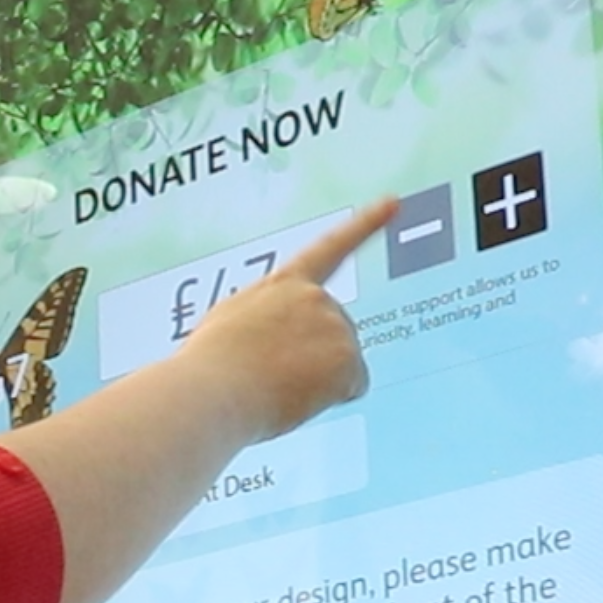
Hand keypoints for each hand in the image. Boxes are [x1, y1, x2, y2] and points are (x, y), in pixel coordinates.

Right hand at [184, 198, 396, 442]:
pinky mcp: (348, 358)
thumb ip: (264, 318)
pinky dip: (329, 399)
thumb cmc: (209, 366)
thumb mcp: (230, 322)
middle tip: (271, 374)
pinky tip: (295, 396)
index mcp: (282, 285)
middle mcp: (315, 297)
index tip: (393, 203)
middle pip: (335, 333)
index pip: (330, 249)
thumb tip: (273, 342)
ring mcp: (335, 325)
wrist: (212, 390)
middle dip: (314, 357)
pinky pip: (350, 388)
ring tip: (274, 385)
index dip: (365, 225)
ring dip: (316, 381)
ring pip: (340, 365)